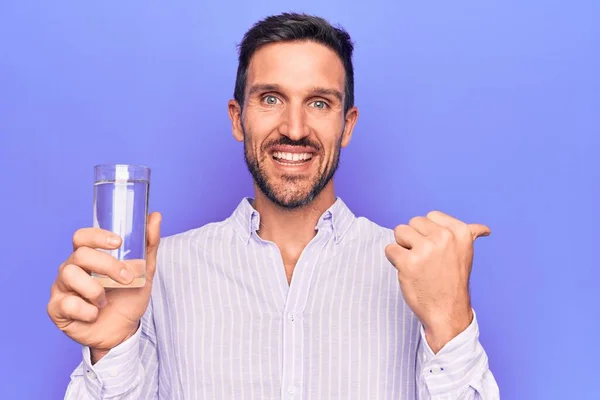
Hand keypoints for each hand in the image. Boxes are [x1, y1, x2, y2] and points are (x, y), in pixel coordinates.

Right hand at [47, 212, 161, 361]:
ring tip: (106, 300)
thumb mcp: (145, 271)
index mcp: (89, 256)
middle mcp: (71, 268)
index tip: (118, 242)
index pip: (82, 236)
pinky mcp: (56, 309)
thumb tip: (155, 216)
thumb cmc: (129, 297)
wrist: (123, 331)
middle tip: (126, 278)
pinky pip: (67, 303)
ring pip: (70, 276)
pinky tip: (95, 314)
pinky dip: (87, 310)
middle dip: (107, 265)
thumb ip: (149, 245)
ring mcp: (61, 288)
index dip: (96, 236)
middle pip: (80, 255)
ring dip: (95, 289)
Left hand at [385, 211, 489, 352]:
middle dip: (414, 239)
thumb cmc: (453, 282)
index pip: (431, 216)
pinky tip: (409, 272)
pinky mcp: (408, 262)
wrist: (448, 312)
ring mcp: (426, 249)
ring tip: (418, 264)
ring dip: (403, 248)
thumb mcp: (466, 254)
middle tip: (427, 260)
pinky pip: (390, 249)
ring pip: (399, 232)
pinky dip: (394, 260)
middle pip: (413, 222)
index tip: (437, 250)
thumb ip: (470, 236)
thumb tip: (484, 229)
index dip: (428, 232)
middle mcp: (444, 237)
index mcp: (460, 231)